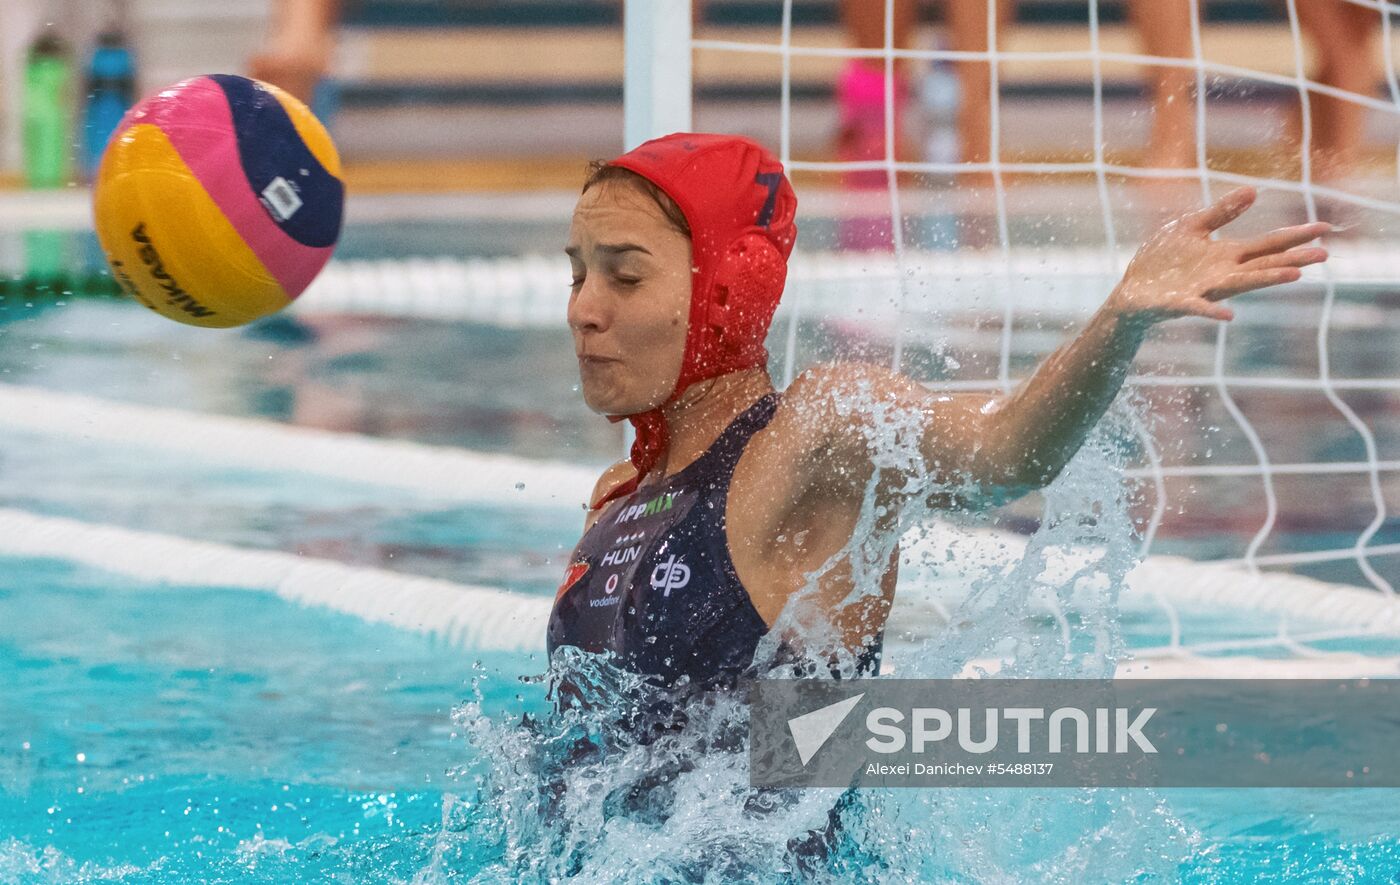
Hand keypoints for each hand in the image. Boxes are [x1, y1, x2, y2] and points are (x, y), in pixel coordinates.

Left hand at [1108, 187, 1329, 325]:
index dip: (1295, 235)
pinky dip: (1212, 311)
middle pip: (1264, 264)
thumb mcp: (1192, 227)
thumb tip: (1254, 190)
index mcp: (1227, 255)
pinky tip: (1228, 316)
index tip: (1325, 227)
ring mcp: (1204, 290)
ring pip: (1241, 284)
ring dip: (1267, 279)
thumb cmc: (1163, 260)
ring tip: (1296, 275)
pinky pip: (1199, 308)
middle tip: (1324, 254)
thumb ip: (1221, 212)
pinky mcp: (1180, 303)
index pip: (1268, 243)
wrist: (1133, 292)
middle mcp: (1223, 274)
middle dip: (1293, 258)